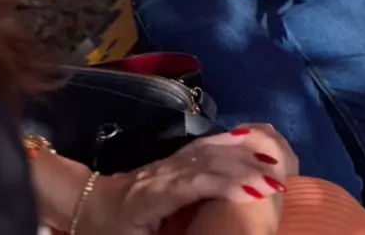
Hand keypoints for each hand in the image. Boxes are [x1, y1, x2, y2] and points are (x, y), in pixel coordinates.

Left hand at [83, 128, 292, 233]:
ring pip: (207, 151)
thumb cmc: (109, 232)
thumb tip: (202, 233)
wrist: (86, 203)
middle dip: (242, 167)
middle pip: (205, 162)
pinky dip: (229, 142)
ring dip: (240, 152)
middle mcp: (162, 173)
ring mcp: (168, 163)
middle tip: (278, 177)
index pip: (191, 184)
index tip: (254, 189)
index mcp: (150, 196)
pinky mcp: (173, 160)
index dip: (221, 183)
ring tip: (273, 158)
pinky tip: (249, 139)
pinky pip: (204, 147)